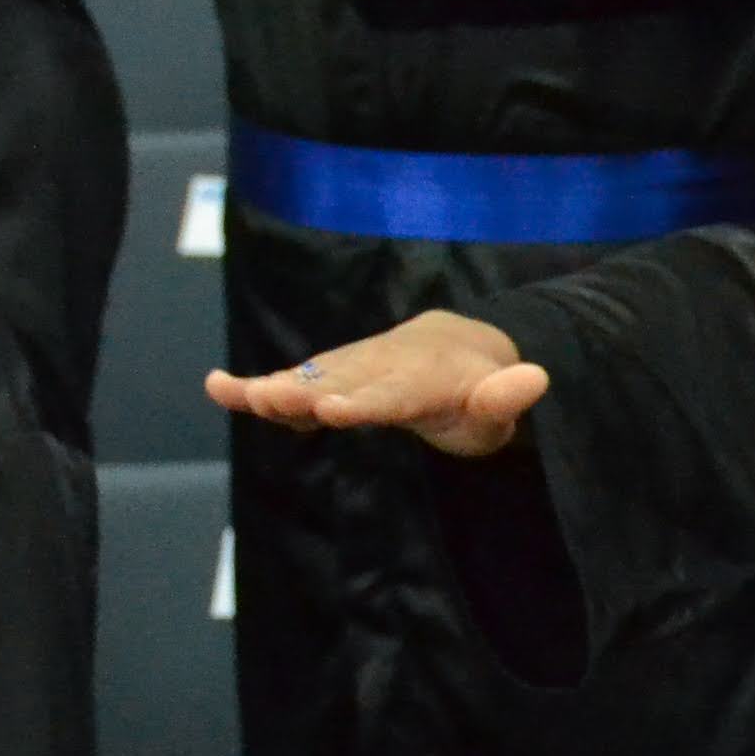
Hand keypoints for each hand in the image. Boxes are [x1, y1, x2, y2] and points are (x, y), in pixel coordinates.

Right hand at [206, 310, 550, 454]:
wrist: (452, 348)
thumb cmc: (477, 390)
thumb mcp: (499, 403)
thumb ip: (507, 398)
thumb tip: (537, 377)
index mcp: (423, 379)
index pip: (392, 394)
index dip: (364, 401)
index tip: (335, 407)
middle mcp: (379, 367)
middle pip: (341, 382)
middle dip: (309, 391)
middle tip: (278, 398)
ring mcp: (349, 368)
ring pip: (310, 378)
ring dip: (277, 388)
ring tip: (242, 394)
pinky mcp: (328, 375)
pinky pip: (293, 381)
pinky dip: (256, 386)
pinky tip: (217, 387)